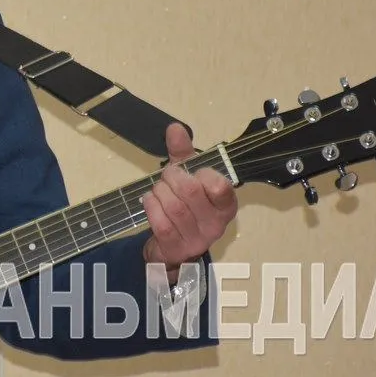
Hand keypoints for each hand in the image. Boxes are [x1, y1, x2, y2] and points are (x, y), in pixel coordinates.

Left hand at [142, 122, 237, 279]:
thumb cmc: (185, 206)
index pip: (219, 185)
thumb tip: (174, 128)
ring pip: (174, 207)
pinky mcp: (177, 248)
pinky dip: (151, 207)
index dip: (201, 173)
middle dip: (172, 177)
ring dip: (159, 192)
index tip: (194, 173)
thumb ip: (183, 153)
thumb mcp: (187, 178)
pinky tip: (150, 202)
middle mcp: (216, 224)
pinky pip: (161, 224)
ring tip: (158, 190)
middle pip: (190, 191)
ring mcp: (197, 239)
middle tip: (167, 176)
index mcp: (225, 205)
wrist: (173, 245)